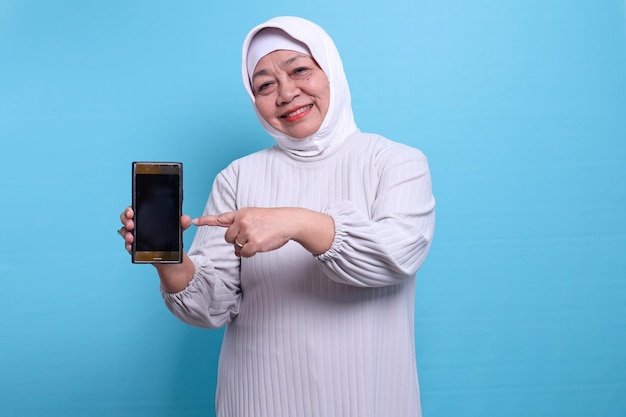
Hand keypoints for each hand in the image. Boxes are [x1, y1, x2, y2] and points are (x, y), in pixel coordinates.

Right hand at [118, 206, 191, 254]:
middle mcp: (137, 224)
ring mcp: (134, 236)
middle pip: (125, 219)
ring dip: (126, 234)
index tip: (132, 212)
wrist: (170, 252)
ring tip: (132, 238)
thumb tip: (185, 219)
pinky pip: (128, 245)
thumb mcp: (177, 227)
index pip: (134, 209)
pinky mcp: (134, 247)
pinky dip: (128, 246)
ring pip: (125, 232)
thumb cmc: (170, 235)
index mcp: (145, 215)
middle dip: (126, 221)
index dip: (130, 210)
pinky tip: (131, 247)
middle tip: (131, 225)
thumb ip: (182, 222)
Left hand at [192, 207, 333, 256]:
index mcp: (241, 213)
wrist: (288, 221)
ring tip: (258, 238)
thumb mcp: (254, 215)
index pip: (220, 218)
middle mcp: (242, 221)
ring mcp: (248, 232)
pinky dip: (249, 253)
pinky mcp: (254, 242)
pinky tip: (259, 246)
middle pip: (228, 238)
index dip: (206, 220)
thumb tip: (234, 248)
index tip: (194, 221)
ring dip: (245, 247)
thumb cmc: (271, 220)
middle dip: (236, 240)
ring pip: (236, 247)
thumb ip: (240, 225)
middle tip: (250, 236)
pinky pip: (244, 253)